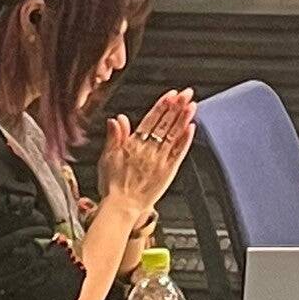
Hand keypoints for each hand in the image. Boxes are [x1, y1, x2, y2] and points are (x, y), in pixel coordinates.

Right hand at [99, 89, 197, 212]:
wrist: (121, 206)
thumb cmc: (113, 185)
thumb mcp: (107, 157)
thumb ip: (114, 136)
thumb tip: (117, 119)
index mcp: (133, 144)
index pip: (151, 119)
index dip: (162, 105)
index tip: (171, 94)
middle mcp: (149, 150)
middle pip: (165, 123)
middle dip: (177, 106)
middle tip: (187, 93)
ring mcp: (160, 159)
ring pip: (174, 134)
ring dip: (184, 118)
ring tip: (192, 105)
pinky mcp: (168, 170)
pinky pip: (179, 152)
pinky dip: (186, 139)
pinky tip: (192, 128)